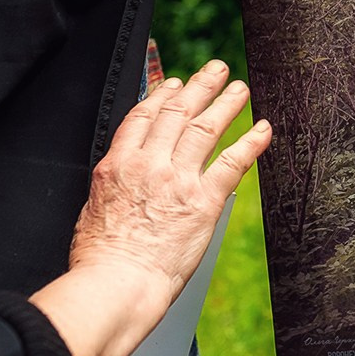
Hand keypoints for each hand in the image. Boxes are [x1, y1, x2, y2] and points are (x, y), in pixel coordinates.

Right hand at [69, 62, 271, 304]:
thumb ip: (112, 190)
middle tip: (215, 70)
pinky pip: (232, 163)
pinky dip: (250, 143)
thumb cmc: (99, 261)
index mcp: (117, 166)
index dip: (162, 95)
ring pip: (205, 129)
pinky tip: (262, 130)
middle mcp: (148, 165)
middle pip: (177, 113)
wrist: (115, 285)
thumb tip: (120, 189)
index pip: (143, 118)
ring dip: (226, 104)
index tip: (175, 84)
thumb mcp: (92, 211)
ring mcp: (177, 180)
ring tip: (240, 89)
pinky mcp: (203, 201)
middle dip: (199, 87)